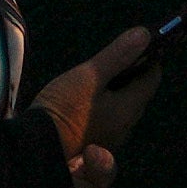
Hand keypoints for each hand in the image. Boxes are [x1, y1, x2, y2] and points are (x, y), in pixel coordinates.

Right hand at [32, 26, 157, 187]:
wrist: (35, 153)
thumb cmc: (64, 111)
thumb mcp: (88, 77)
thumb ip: (117, 56)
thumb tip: (145, 34)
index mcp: (129, 109)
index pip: (151, 79)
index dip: (149, 60)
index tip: (140, 46)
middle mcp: (124, 129)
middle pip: (136, 97)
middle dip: (130, 78)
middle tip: (115, 59)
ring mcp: (108, 142)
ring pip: (119, 112)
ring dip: (114, 95)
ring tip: (97, 80)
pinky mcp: (90, 150)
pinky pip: (104, 124)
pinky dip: (100, 110)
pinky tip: (82, 104)